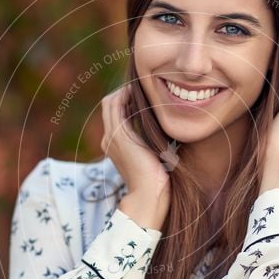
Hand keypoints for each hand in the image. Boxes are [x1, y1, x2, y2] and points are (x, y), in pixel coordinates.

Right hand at [100, 84, 170, 216]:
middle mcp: (109, 139)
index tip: (145, 92)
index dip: (127, 99)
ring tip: (142, 83)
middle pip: (110, 104)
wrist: (149, 195)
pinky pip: (116, 104)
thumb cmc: (158, 179)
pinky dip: (125, 94)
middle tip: (143, 83)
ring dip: (124, 90)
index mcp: (116, 144)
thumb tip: (169, 128)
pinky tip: (140, 89)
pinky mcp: (118, 134)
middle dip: (124, 91)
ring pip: (111, 102)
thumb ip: (154, 140)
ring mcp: (111, 136)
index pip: (116, 113)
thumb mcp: (154, 154)